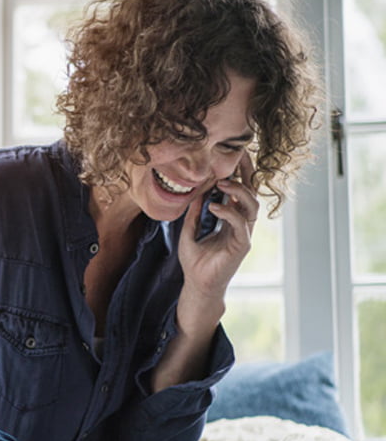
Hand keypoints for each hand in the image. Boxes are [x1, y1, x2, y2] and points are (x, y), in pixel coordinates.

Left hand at [178, 152, 259, 300]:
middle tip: (236, 158)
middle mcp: (241, 224)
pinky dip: (228, 211)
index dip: (240, 173)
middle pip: (252, 193)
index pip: (240, 191)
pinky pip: (240, 223)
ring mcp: (244, 234)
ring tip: (221, 182)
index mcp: (231, 219)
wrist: (198, 285)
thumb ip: (194, 212)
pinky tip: (214, 206)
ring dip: (238, 191)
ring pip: (251, 205)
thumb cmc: (195, 261)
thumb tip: (195, 191)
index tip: (236, 155)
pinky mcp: (242, 245)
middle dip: (246, 174)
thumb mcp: (189, 231)